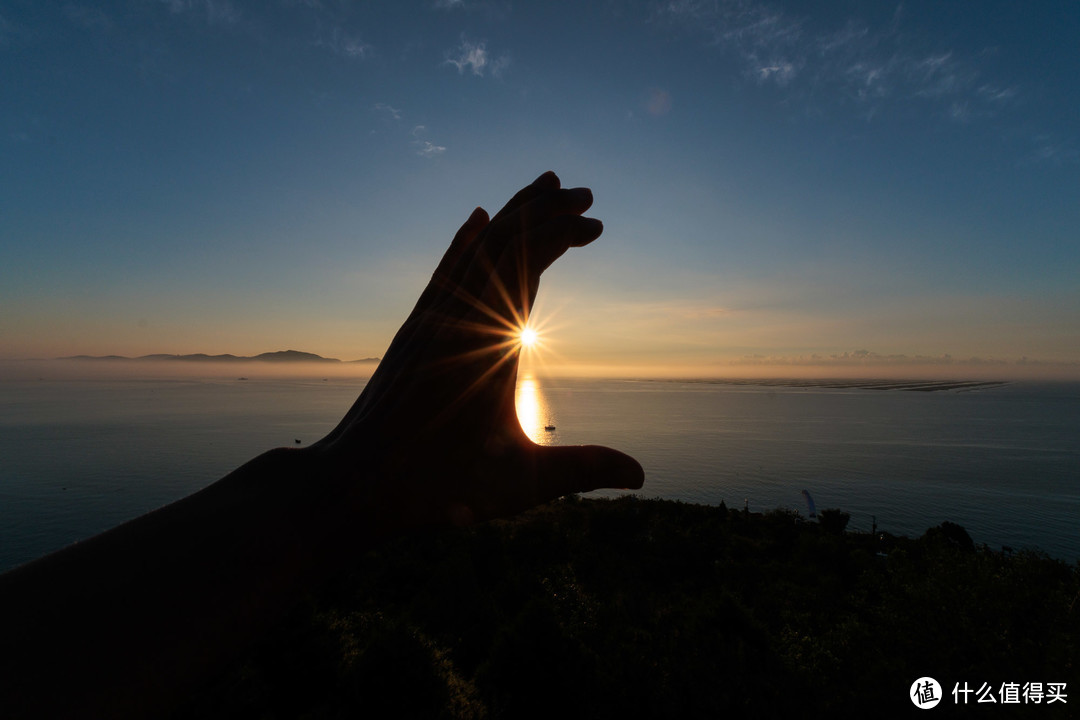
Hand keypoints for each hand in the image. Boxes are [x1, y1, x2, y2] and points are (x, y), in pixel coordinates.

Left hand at [315, 171, 643, 534]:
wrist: (353, 484)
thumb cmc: (435, 487)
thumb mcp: (519, 483)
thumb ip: (582, 471)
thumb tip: (640, 476)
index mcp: (486, 344)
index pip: (527, 263)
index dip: (562, 234)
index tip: (597, 224)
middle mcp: (455, 317)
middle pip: (503, 240)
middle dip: (546, 211)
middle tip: (586, 194)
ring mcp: (431, 319)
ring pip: (474, 247)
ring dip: (512, 215)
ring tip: (544, 188)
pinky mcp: (414, 329)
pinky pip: (446, 268)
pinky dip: (468, 240)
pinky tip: (477, 222)